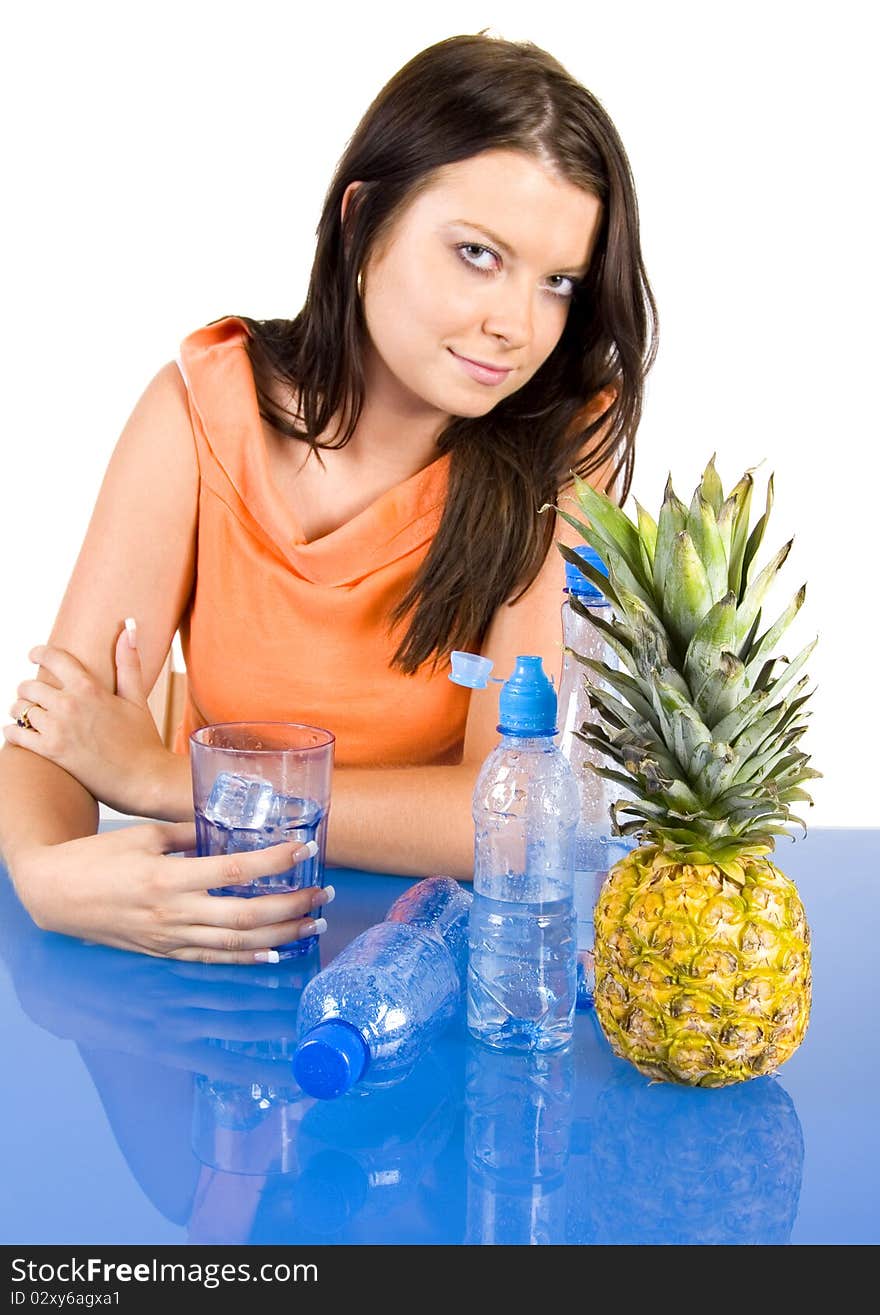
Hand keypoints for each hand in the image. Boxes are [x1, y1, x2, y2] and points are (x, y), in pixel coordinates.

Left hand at [4, 621, 176, 816]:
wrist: (144, 778)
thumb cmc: (143, 740)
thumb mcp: (136, 698)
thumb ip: (127, 662)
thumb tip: (129, 629)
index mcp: (89, 687)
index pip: (53, 658)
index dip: (38, 652)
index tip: (33, 654)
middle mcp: (70, 704)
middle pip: (30, 686)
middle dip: (28, 690)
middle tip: (32, 696)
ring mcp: (58, 728)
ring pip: (20, 709)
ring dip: (20, 711)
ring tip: (25, 715)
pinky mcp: (51, 751)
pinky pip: (17, 734)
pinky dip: (12, 731)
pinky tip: (17, 732)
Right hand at [11, 821, 332, 963]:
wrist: (55, 894)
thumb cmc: (97, 858)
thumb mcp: (144, 835)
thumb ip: (189, 833)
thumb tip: (229, 826)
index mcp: (169, 877)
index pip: (234, 871)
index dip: (273, 860)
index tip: (303, 847)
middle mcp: (174, 912)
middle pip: (246, 914)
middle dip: (292, 905)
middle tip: (324, 892)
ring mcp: (170, 937)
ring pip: (237, 942)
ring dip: (281, 934)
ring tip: (314, 921)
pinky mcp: (165, 952)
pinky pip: (213, 958)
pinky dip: (248, 957)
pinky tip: (277, 952)